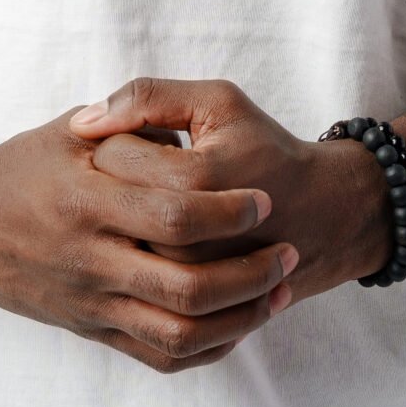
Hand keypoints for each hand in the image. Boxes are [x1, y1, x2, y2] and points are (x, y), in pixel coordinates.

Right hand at [0, 106, 300, 374]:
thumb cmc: (21, 165)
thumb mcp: (69, 131)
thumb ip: (128, 124)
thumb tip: (185, 127)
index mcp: (87, 200)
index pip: (173, 214)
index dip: (227, 211)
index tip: (263, 199)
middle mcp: (89, 258)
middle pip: (186, 284)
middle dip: (250, 272)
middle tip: (288, 250)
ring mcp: (90, 302)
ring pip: (179, 331)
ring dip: (239, 316)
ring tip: (278, 291)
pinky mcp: (90, 330)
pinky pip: (158, 355)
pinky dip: (206, 348)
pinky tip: (238, 324)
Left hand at [69, 77, 393, 304]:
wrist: (322, 218)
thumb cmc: (265, 150)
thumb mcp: (219, 104)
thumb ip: (151, 97)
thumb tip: (83, 121)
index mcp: (192, 179)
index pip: (111, 154)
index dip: (118, 138)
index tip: (141, 138)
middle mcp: (185, 239)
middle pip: (108, 202)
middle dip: (117, 181)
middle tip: (142, 173)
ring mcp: (187, 280)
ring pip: (118, 244)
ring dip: (125, 222)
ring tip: (151, 204)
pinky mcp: (192, 309)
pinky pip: (138, 284)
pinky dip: (138, 259)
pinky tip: (158, 239)